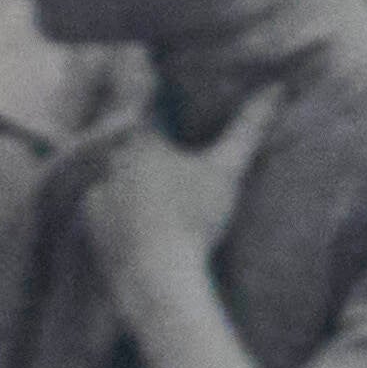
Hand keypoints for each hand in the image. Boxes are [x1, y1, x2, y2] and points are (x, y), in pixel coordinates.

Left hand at [81, 103, 276, 326]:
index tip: (166, 90)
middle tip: (166, 140)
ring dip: (127, 167)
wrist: (158, 277)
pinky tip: (137, 210)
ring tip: (153, 179)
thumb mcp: (226, 170)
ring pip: (111, 166)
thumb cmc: (193, 219)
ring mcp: (97, 190)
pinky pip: (102, 200)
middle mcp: (111, 158)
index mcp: (140, 139)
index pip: (145, 101)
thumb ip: (248, 128)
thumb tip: (275, 90)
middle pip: (126, 134)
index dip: (157, 94)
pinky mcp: (91, 220)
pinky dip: (117, 200)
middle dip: (144, 134)